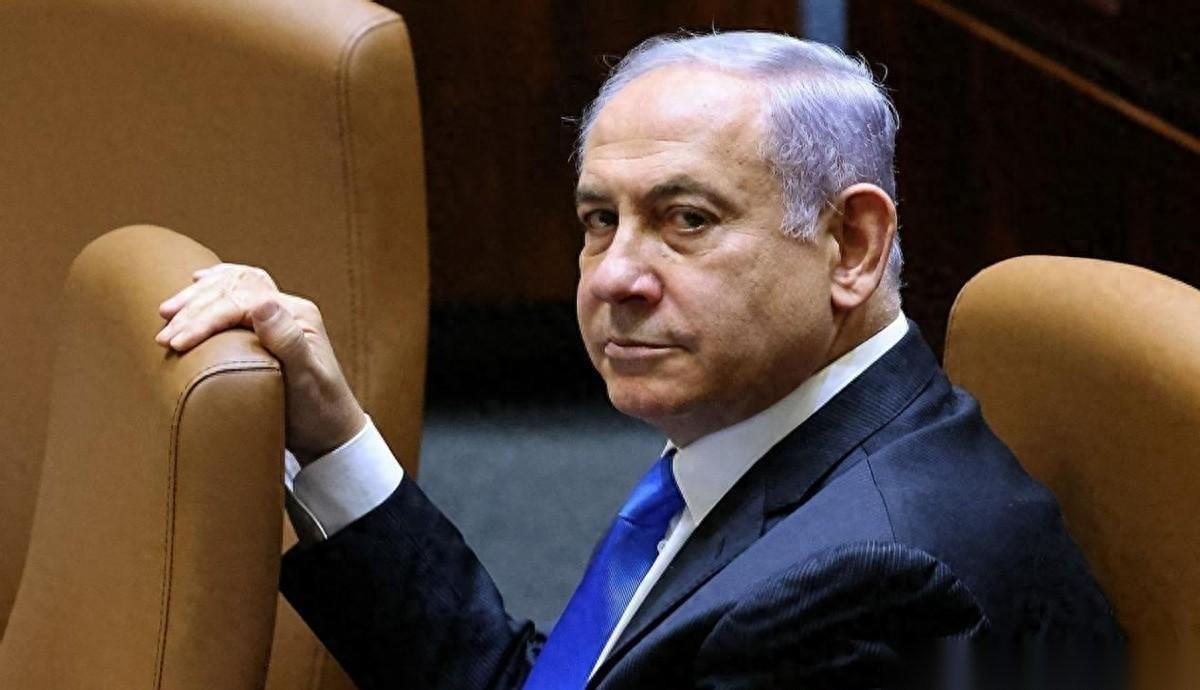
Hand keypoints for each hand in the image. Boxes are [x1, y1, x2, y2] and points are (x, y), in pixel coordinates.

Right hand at [156, 263, 364, 464]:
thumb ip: (287, 341)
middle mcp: (289, 308)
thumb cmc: (320, 410)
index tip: (177, 342)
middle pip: (234, 290)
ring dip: (197, 297)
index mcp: (298, 315)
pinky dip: (214, 288)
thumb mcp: (306, 380)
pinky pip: (237, 293)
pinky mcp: (268, 326)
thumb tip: (262, 303)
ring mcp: (279, 314)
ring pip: (232, 286)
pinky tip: (197, 283)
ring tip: (166, 313)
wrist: (331, 430)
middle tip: (164, 336)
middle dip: (194, 310)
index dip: (206, 319)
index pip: (242, 302)